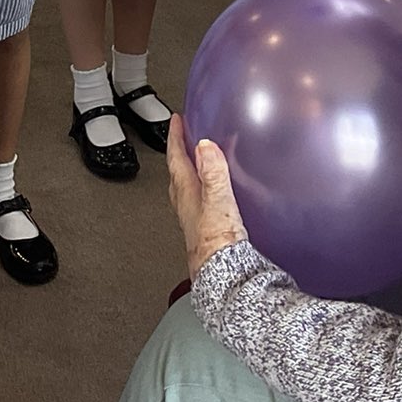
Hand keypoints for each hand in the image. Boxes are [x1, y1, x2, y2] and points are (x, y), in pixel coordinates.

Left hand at [167, 115, 248, 279]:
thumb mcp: (219, 204)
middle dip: (180, 154)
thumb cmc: (218, 248)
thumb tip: (205, 146)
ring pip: (188, 190)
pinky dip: (206, 191)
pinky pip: (202, 203)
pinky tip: (218, 195)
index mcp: (187, 196)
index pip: (176, 160)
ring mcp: (196, 221)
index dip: (175, 138)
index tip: (175, 120)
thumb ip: (213, 174)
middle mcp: (187, 208)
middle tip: (183, 137)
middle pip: (178, 174)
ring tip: (200, 161)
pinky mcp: (208, 232)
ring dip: (191, 173)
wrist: (226, 280)